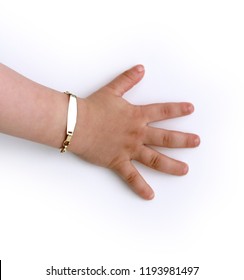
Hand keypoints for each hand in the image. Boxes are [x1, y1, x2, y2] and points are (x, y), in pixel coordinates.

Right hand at [70, 65, 199, 199]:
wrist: (76, 123)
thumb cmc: (92, 107)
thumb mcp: (112, 90)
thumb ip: (127, 80)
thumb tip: (140, 68)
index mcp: (137, 116)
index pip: (162, 112)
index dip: (178, 109)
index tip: (191, 109)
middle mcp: (137, 134)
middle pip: (166, 138)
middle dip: (183, 140)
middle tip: (197, 142)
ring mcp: (129, 149)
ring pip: (155, 159)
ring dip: (172, 165)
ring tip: (185, 170)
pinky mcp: (118, 161)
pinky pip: (131, 177)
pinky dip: (141, 187)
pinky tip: (150, 195)